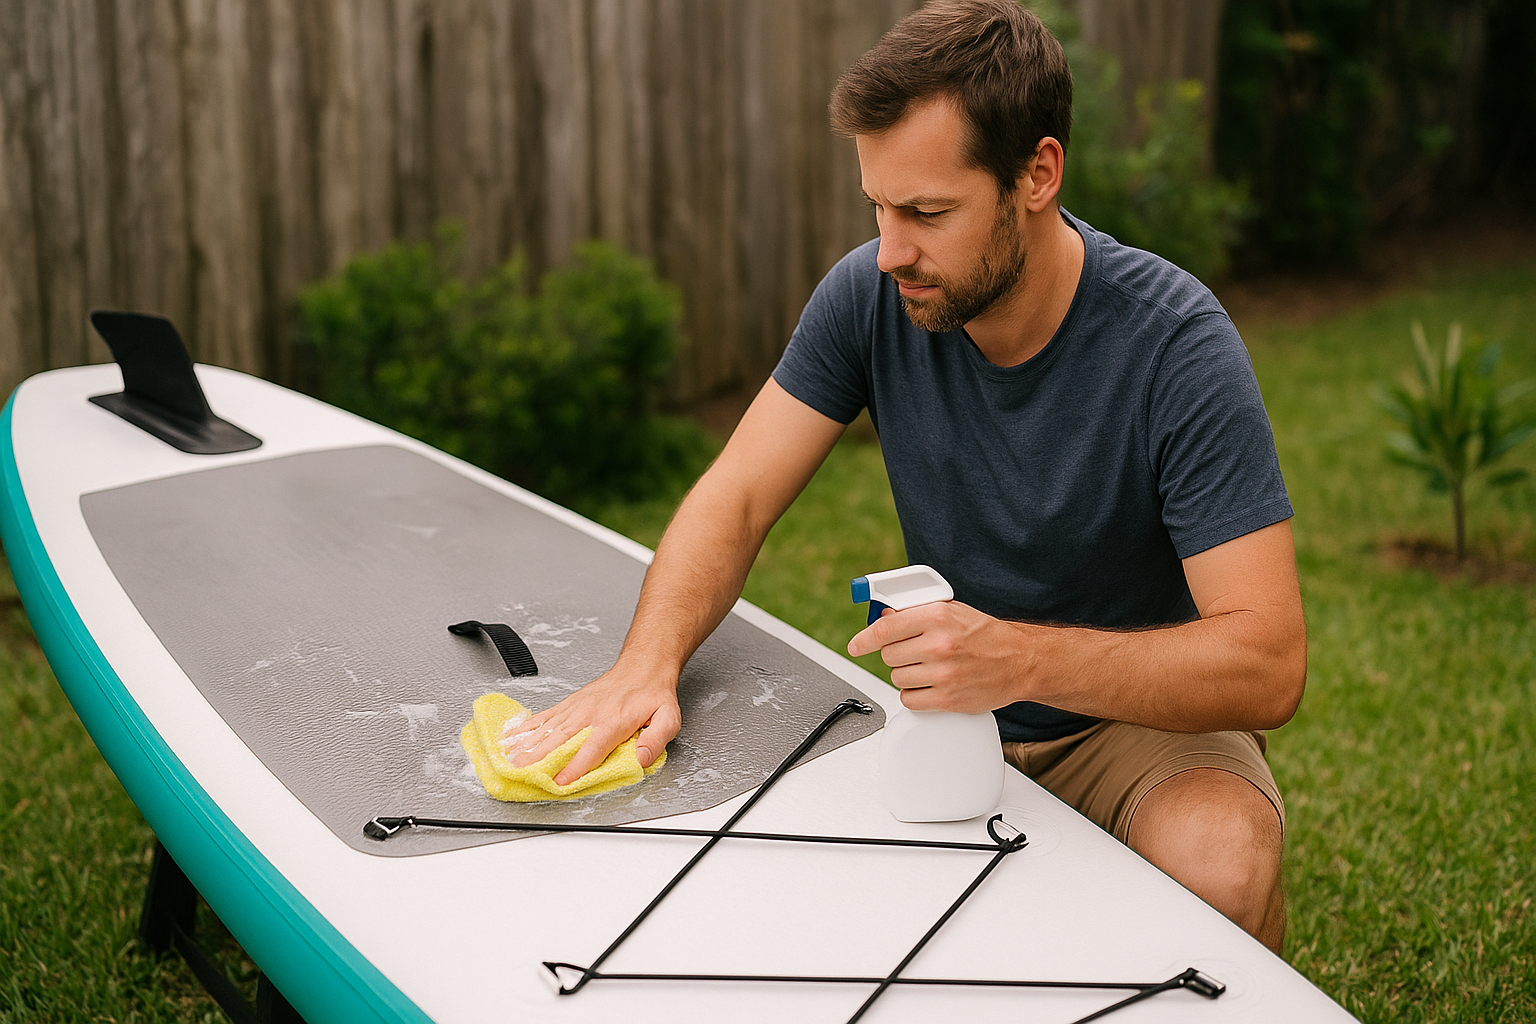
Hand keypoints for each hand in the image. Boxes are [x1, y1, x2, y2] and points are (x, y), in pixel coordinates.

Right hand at [499, 666, 680, 785]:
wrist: (642, 666)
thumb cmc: (653, 694)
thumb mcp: (668, 718)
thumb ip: (656, 740)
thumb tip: (642, 759)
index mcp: (614, 722)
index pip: (591, 749)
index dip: (574, 767)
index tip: (559, 782)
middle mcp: (591, 715)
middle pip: (560, 740)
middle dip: (537, 758)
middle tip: (518, 773)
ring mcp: (577, 708)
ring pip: (547, 729)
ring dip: (526, 745)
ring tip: (507, 760)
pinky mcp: (570, 704)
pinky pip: (545, 717)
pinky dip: (526, 728)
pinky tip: (511, 738)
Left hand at [846, 602, 1029, 712]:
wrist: (1020, 661)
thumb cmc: (986, 635)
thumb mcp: (952, 611)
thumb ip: (916, 613)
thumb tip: (883, 618)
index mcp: (936, 618)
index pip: (885, 628)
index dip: (865, 638)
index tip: (856, 645)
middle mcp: (938, 645)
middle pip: (888, 656)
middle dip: (897, 654)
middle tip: (916, 652)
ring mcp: (943, 674)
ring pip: (897, 678)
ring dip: (907, 675)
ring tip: (929, 668)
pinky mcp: (948, 699)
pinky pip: (909, 700)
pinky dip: (915, 694)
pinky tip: (930, 685)